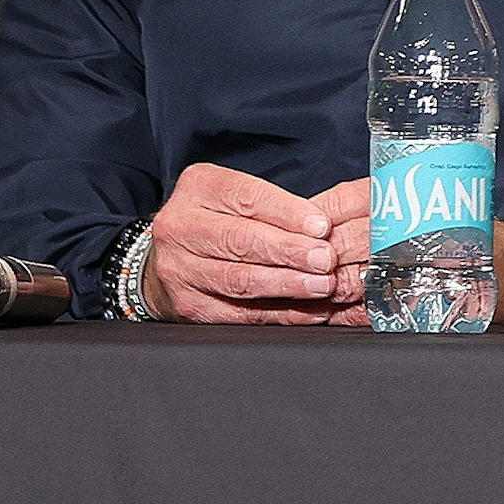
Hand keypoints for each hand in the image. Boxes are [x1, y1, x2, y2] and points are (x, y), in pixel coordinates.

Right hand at [139, 162, 358, 322]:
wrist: (178, 254)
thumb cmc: (223, 220)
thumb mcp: (242, 197)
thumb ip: (278, 208)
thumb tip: (324, 228)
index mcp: (199, 189)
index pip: (247, 198)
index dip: (288, 214)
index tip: (321, 227)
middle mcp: (180, 227)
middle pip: (240, 241)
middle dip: (289, 251)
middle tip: (325, 259)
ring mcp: (179, 268)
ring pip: (239, 279)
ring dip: (287, 284)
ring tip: (321, 285)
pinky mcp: (188, 304)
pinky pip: (239, 314)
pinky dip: (279, 313)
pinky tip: (307, 311)